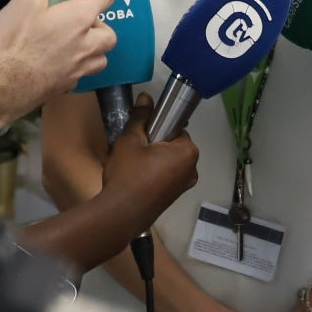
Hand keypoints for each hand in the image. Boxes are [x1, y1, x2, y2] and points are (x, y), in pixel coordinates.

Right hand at [0, 0, 118, 108]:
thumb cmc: (11, 41)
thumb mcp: (26, 0)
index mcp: (79, 19)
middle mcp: (85, 46)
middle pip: (109, 35)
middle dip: (101, 24)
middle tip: (82, 17)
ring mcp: (77, 70)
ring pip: (100, 58)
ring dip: (95, 48)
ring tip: (76, 41)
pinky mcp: (65, 87)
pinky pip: (82, 74)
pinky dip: (78, 65)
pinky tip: (60, 61)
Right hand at [99, 105, 201, 223]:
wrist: (119, 214)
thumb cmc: (128, 173)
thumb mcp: (131, 139)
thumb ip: (141, 117)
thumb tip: (146, 97)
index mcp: (188, 152)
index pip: (176, 128)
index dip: (157, 128)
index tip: (142, 135)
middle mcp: (192, 170)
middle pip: (173, 146)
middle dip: (155, 144)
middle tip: (134, 149)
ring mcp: (184, 187)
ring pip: (168, 162)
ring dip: (153, 159)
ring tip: (132, 164)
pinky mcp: (173, 198)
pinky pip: (165, 177)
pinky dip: (153, 174)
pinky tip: (135, 178)